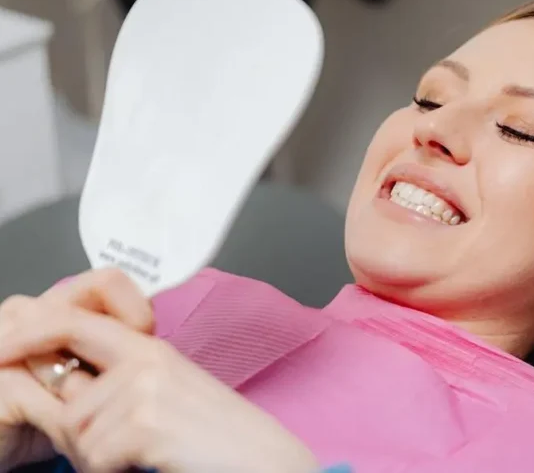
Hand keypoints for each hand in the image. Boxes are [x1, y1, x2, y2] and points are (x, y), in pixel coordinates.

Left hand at [0, 270, 318, 472]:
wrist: (261, 457)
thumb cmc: (219, 434)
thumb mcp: (169, 394)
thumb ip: (121, 382)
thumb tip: (67, 390)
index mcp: (151, 348)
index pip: (74, 321)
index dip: (30, 331)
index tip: (1, 348)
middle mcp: (146, 359)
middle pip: (68, 398)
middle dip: (77, 433)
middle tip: (115, 450)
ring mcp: (146, 387)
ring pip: (78, 433)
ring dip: (98, 459)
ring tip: (143, 457)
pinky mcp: (146, 421)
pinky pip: (95, 458)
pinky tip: (150, 464)